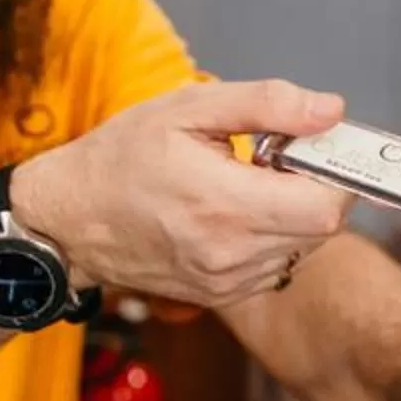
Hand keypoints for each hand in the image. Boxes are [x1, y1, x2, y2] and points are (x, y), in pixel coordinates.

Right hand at [13, 79, 353, 309]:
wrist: (68, 220)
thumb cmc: (121, 158)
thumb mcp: (187, 110)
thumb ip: (266, 105)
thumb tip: (330, 110)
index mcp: (223, 204)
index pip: (325, 208)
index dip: (332, 173)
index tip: (310, 147)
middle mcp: (229, 254)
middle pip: (322, 229)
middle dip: (314, 188)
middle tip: (276, 158)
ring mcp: (226, 282)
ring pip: (302, 249)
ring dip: (293, 214)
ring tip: (248, 184)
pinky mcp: (221, 295)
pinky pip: (276, 266)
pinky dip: (271, 237)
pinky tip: (236, 212)